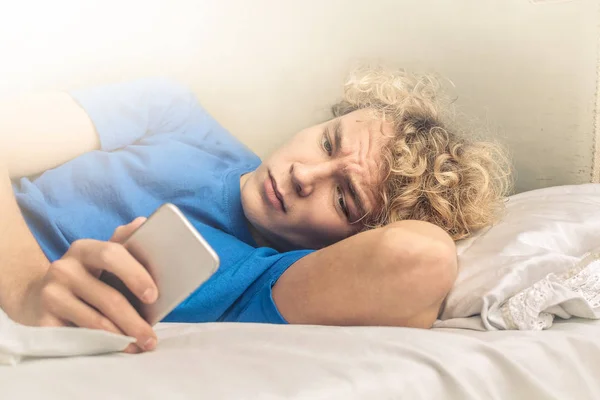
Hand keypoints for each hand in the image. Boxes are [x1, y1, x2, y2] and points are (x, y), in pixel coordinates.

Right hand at [18, 217, 158, 352]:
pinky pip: (78, 336)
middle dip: (134, 319)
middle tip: (151, 336)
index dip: (135, 275)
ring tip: (140, 345)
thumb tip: (144, 222)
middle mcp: (64, 268)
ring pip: (95, 321)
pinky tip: (117, 348)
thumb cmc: (85, 278)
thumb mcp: (102, 259)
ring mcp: (51, 294)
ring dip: (122, 336)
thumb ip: (124, 243)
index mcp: (85, 249)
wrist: (39, 297)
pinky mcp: (42, 320)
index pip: (112, 254)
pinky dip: (101, 345)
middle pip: (107, 296)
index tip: (154, 296)